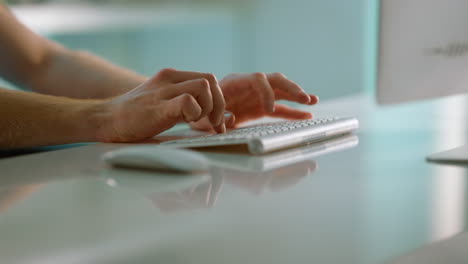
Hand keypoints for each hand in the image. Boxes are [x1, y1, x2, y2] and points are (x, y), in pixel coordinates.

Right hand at [97, 68, 225, 141]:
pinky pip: (188, 101)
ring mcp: (163, 91)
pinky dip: (195, 113)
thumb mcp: (165, 104)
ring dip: (207, 108)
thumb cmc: (136, 117)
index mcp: (172, 76)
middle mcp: (169, 78)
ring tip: (195, 123)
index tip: (216, 122)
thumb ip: (188, 105)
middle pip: (210, 80)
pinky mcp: (158, 106)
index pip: (208, 78)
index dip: (219, 100)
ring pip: (204, 87)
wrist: (105, 120)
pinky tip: (185, 123)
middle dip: (219, 104)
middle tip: (213, 125)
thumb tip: (219, 117)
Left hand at [190, 72, 318, 130]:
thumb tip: (229, 120)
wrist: (197, 114)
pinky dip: (293, 112)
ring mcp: (256, 96)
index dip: (266, 92)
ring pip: (281, 92)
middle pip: (274, 80)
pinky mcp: (260, 108)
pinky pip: (280, 108)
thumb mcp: (201, 117)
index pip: (258, 79)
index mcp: (235, 83)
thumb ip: (213, 118)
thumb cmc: (198, 114)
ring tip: (313, 101)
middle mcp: (248, 86)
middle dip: (290, 88)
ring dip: (297, 95)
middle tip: (304, 98)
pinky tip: (308, 115)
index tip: (268, 109)